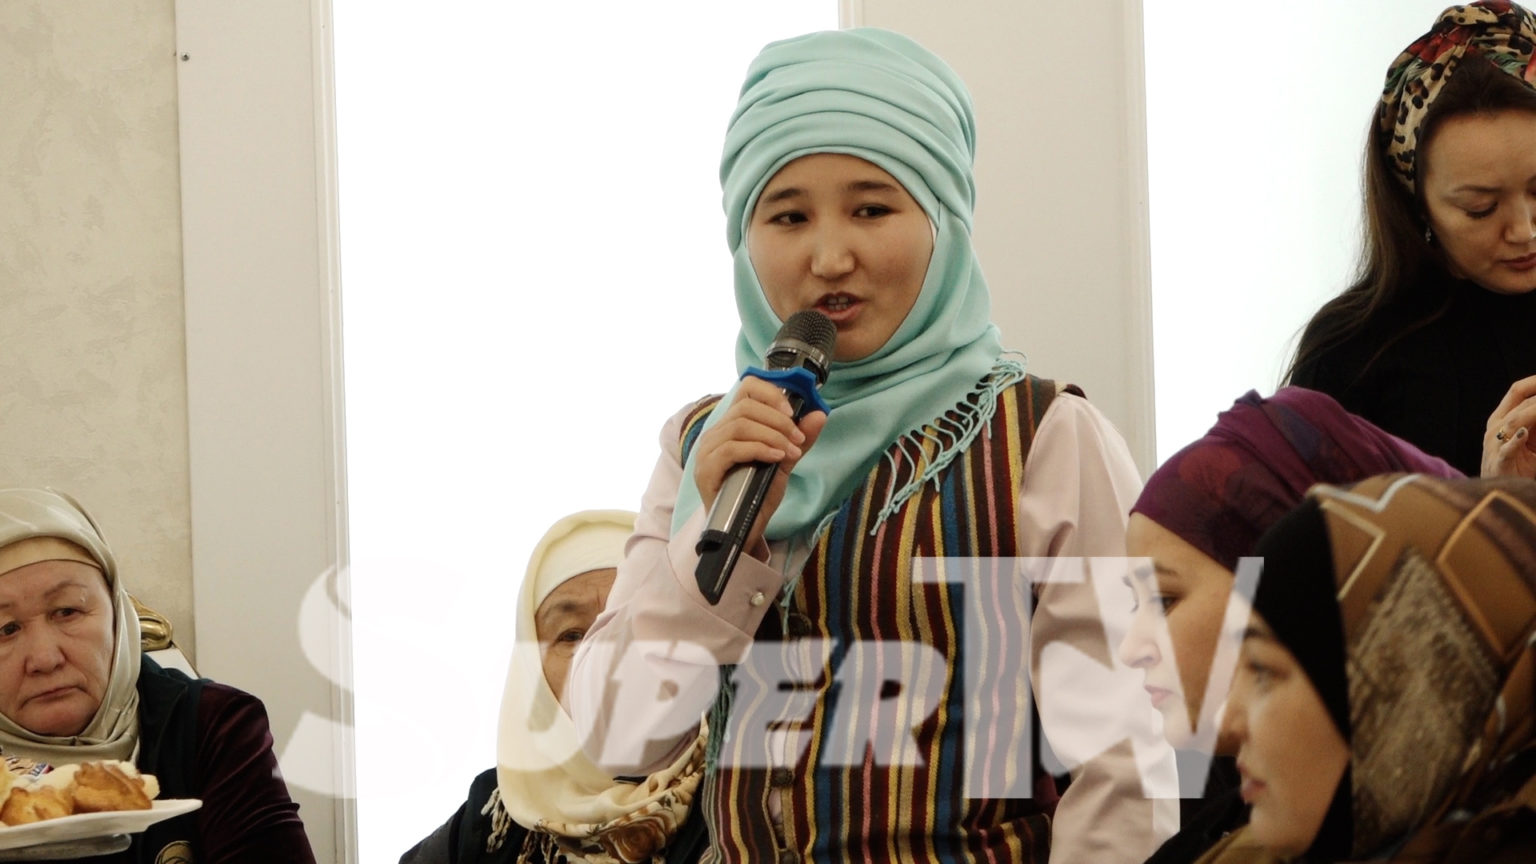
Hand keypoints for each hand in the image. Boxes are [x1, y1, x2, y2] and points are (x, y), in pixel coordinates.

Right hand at [692, 376, 827, 559]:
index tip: (792, 412)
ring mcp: (707, 451)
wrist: (744, 530)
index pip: (747, 388)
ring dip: (772, 435)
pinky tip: (775, 458)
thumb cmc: (758, 494)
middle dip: (779, 420)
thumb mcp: (784, 461)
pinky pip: (732, 449)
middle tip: (797, 440)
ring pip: (740, 425)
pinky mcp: (706, 470)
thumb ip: (799, 439)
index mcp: (732, 424)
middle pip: (746, 406)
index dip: (771, 394)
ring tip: (790, 451)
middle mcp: (716, 433)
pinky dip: (759, 449)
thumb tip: (819, 414)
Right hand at [1482, 375, 1535, 478]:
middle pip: (1520, 403)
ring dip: (1533, 413)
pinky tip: (1523, 434)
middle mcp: (1496, 428)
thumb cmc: (1518, 465)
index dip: (1534, 381)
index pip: (1518, 391)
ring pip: (1515, 422)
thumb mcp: (1529, 438)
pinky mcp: (1499, 463)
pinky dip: (1516, 442)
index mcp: (1502, 418)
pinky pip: (1507, 450)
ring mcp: (1495, 445)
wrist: (1499, 494)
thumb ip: (1534, 423)